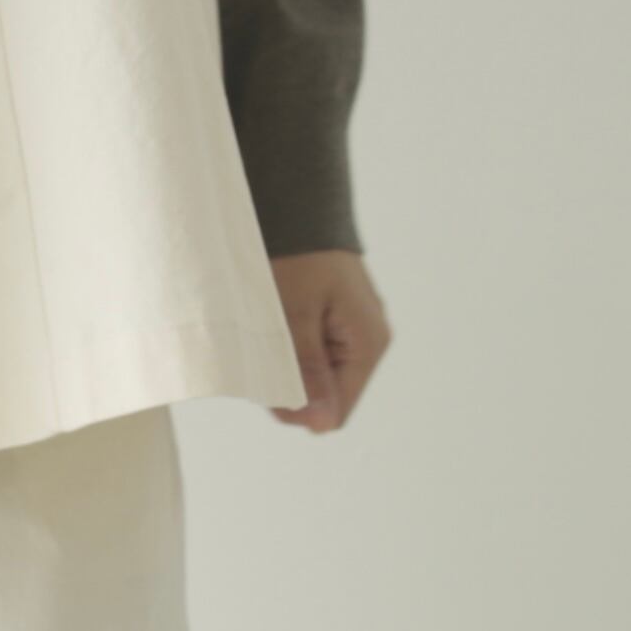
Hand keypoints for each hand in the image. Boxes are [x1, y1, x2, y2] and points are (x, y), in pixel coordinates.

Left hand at [269, 250, 390, 432]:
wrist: (298, 206)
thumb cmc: (297, 255)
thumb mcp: (295, 316)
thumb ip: (308, 371)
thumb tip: (322, 424)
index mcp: (367, 344)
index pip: (336, 411)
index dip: (298, 408)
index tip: (266, 380)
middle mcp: (366, 342)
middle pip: (325, 396)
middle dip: (290, 383)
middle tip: (262, 348)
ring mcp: (351, 331)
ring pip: (315, 375)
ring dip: (286, 364)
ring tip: (268, 331)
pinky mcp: (334, 321)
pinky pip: (311, 353)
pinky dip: (287, 347)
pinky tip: (273, 325)